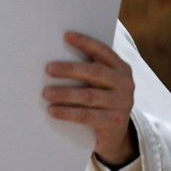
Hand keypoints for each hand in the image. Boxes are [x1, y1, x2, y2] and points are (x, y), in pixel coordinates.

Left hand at [43, 31, 136, 166]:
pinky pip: (86, 115)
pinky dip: (67, 112)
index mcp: (121, 69)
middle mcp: (125, 84)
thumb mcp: (99, 84)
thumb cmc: (100, 102)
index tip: (66, 36)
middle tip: (48, 68)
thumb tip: (54, 58)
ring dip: (65, 93)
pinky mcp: (114, 122)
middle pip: (94, 73)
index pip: (103, 51)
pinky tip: (52, 111)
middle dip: (70, 69)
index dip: (85, 43)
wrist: (115, 135)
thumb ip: (87, 70)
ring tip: (45, 93)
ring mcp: (121, 103)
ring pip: (88, 96)